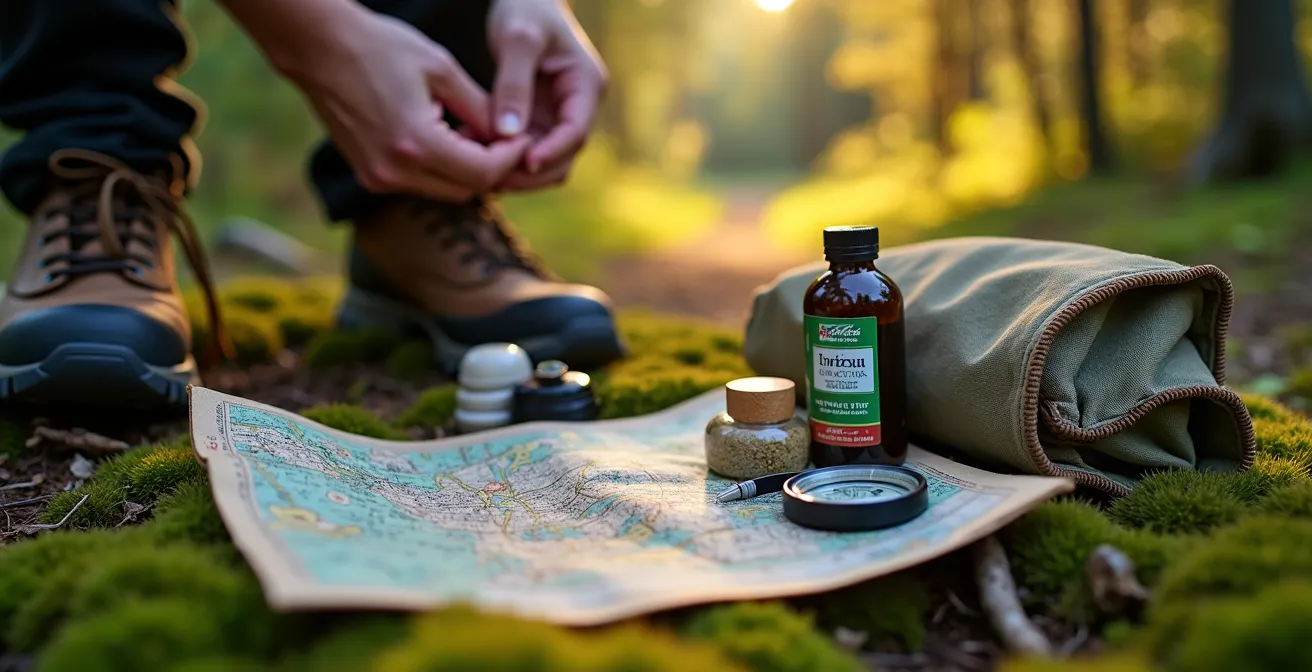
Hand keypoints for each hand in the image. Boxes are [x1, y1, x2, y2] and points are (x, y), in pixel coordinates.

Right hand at [282, 9, 529, 201]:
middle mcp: (395, 171)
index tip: (524, 138)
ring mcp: (379, 178)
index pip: (483, 173)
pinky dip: (442, 170)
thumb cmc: (382, 48)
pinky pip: (421, 185)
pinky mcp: (370, 176)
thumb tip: (511, 135)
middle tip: (506, 139)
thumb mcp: (442, 70)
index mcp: (416, 144)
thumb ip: (481, 108)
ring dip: (468, 171)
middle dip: (493, 168)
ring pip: (446, 192)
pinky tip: (447, 138)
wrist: (319, 48)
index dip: (511, 159)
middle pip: (468, 190)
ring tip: (475, 135)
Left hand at [486, 0, 607, 189]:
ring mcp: (557, 117)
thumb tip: (508, 133)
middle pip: (563, 158)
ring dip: (513, 171)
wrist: (524, 0)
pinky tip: (470, 149)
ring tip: (476, 165)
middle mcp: (577, 107)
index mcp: (586, 85)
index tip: (522, 162)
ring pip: (543, 163)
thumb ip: (513, 84)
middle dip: (530, 172)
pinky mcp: (537, 121)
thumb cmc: (525, 9)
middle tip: (492, 177)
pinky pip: (522, 151)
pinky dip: (500, 156)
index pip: (576, 132)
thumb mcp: (518, 39)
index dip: (551, 152)